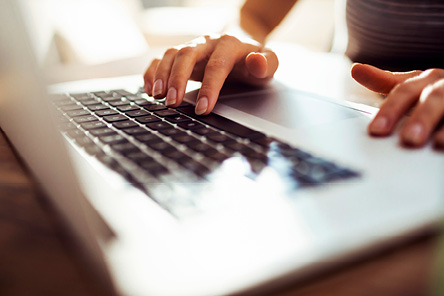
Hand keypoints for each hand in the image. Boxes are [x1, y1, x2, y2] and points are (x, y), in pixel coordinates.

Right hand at [143, 34, 278, 114]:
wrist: (243, 48)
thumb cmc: (255, 61)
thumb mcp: (269, 63)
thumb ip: (267, 63)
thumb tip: (256, 61)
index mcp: (230, 44)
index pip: (217, 65)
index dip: (209, 88)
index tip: (203, 109)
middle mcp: (208, 42)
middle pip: (187, 55)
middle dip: (178, 79)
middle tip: (173, 103)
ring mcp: (193, 47)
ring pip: (171, 54)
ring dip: (162, 75)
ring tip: (157, 96)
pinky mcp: (182, 55)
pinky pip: (161, 58)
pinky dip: (152, 72)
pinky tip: (149, 89)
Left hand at [351, 63, 443, 148]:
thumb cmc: (439, 91)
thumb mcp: (415, 85)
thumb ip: (386, 81)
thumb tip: (356, 70)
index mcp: (427, 79)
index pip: (404, 91)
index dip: (390, 110)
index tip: (376, 131)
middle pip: (432, 98)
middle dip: (421, 118)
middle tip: (409, 140)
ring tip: (437, 143)